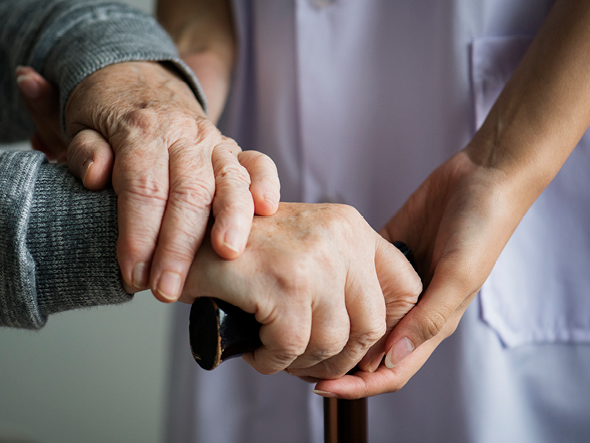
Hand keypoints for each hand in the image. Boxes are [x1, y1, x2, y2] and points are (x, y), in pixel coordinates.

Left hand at [16, 63, 279, 300]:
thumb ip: (85, 151)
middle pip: (187, 192)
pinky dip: (265, 184)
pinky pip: (257, 162)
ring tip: (227, 255)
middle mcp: (183, 133)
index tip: (132, 275)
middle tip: (167, 290)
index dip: (138, 235)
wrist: (137, 80)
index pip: (143, 188)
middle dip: (178, 246)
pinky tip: (267, 210)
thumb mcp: (81, 125)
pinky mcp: (233, 149)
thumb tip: (97, 175)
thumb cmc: (107, 114)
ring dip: (231, 219)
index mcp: (142, 129)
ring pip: (228, 180)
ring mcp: (213, 141)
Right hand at [181, 202, 421, 379]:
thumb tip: (379, 343)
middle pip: (371, 326)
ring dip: (301, 362)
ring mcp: (313, 259)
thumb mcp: (305, 249)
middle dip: (340, 358)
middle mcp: (339, 237)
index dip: (388, 330)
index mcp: (350, 226)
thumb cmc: (243, 252)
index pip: (405, 288)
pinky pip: (291, 348)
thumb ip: (345, 278)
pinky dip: (272, 361)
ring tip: (275, 352)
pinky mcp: (282, 284)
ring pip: (332, 343)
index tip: (358, 348)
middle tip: (307, 362)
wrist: (184, 237)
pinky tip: (256, 350)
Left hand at [314, 151, 526, 398]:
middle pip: (368, 350)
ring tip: (297, 326)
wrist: (485, 176)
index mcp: (433, 322)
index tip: (320, 387)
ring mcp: (396, 281)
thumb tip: (391, 359)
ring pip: (358, 316)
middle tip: (296, 360)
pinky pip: (355, 276)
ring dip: (333, 325)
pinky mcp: (386, 252)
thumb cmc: (482, 227)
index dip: (358, 385)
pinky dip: (336, 285)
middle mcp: (412, 308)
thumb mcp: (459, 275)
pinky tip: (312, 284)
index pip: (391, 369)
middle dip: (336, 362)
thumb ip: (428, 318)